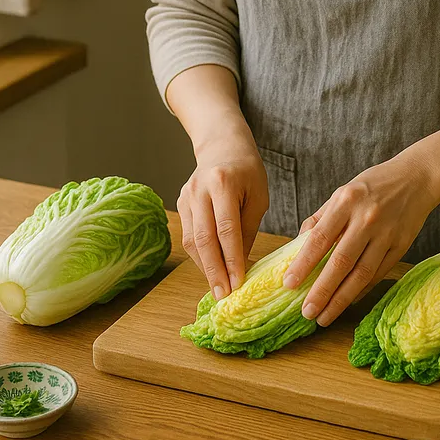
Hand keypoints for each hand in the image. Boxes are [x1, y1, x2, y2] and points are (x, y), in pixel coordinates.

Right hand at [177, 119, 268, 301]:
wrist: (223, 145)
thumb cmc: (248, 171)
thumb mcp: (258, 196)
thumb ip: (248, 229)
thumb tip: (240, 265)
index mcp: (223, 183)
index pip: (226, 228)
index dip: (231, 258)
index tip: (238, 282)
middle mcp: (200, 189)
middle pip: (203, 238)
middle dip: (214, 270)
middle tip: (224, 294)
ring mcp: (186, 195)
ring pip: (191, 240)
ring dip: (205, 267)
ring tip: (218, 286)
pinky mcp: (181, 202)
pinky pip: (188, 235)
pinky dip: (199, 255)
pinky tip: (211, 268)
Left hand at [281, 150, 435, 326]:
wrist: (416, 178)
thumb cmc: (373, 185)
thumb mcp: (343, 192)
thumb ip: (321, 218)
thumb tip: (298, 246)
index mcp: (346, 201)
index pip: (320, 238)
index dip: (303, 263)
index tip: (289, 284)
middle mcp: (366, 218)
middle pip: (341, 262)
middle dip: (322, 291)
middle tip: (307, 312)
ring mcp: (386, 234)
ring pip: (361, 274)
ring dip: (341, 299)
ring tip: (325, 316)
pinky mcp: (401, 246)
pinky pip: (378, 274)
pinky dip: (361, 290)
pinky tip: (347, 302)